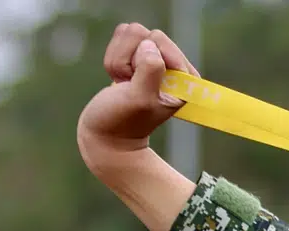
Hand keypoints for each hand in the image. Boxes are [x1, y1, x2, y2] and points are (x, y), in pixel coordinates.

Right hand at [77, 24, 198, 230]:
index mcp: (183, 77)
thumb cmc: (122, 122)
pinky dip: (113, 60)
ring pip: (129, 34)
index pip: (160, 40)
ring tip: (123, 86)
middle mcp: (171, 65)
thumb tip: (149, 44)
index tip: (139, 84)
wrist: (105, 138)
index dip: (143, 59)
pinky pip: (119, 39)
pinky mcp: (135, 58)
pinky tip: (118, 80)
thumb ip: (150, 70)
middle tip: (127, 86)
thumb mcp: (140, 99)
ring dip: (118, 61)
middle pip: (143, 34)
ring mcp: (152, 60)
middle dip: (127, 60)